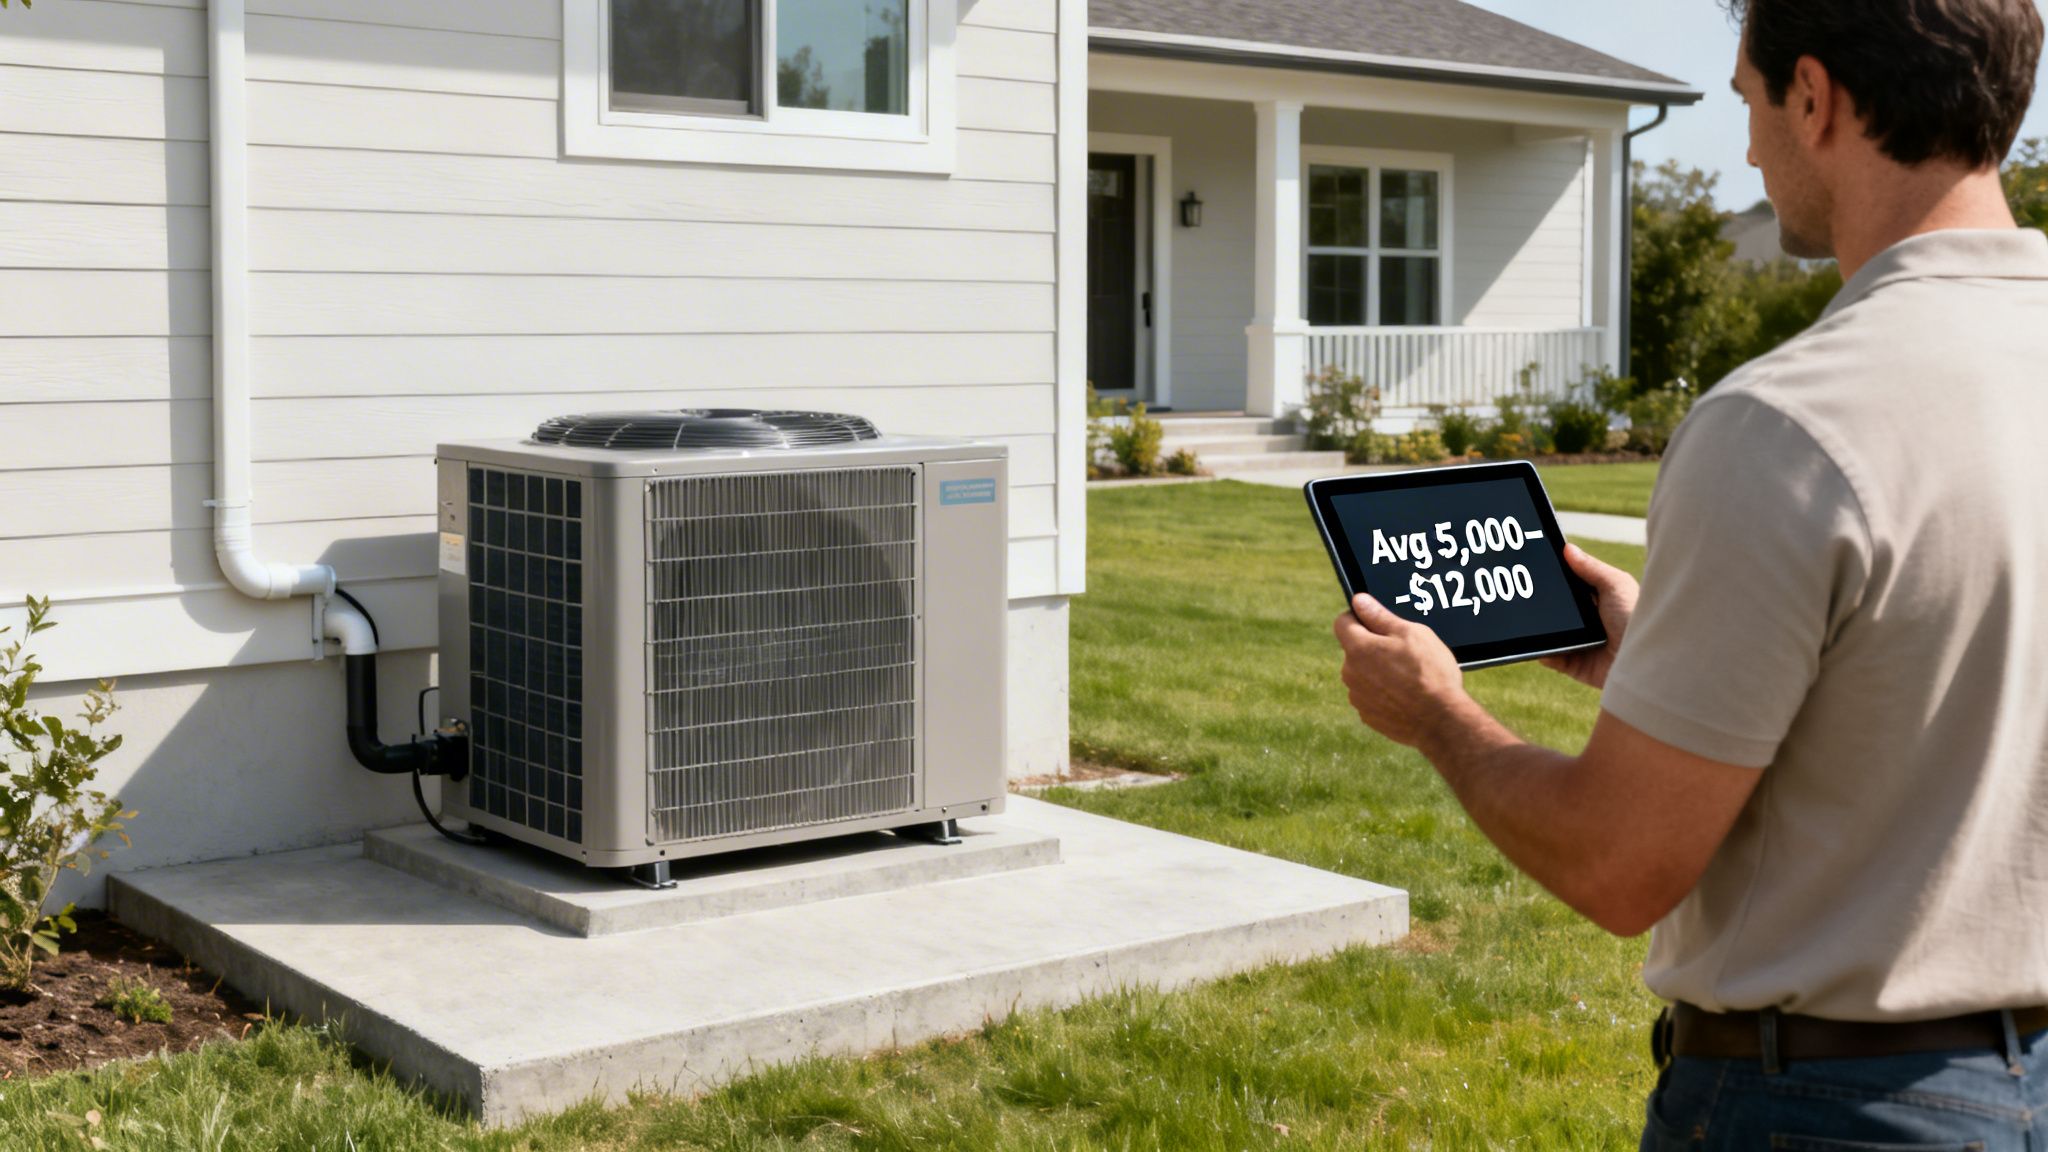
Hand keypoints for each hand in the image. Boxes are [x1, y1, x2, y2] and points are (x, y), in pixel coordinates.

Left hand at [1332, 593, 1470, 749]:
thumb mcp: (1410, 634)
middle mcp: (1350, 673)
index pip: (1342, 622)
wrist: (1440, 721)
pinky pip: (1371, 696)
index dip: (1359, 617)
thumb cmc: (1429, 673)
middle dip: (1373, 647)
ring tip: (1409, 677)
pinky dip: (1384, 693)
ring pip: (1363, 674)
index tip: (1377, 621)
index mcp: (1358, 649)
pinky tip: (1406, 696)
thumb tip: (1358, 600)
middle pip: (1354, 650)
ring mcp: (1357, 697)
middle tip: (1404, 653)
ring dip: (1378, 672)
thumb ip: (1379, 616)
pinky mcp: (1368, 716)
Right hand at [1540, 543, 1637, 689]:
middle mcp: (1589, 621)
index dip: (1556, 578)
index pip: (1572, 586)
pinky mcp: (1575, 664)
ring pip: (1551, 634)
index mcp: (1600, 600)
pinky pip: (1551, 657)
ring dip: (1541, 629)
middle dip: (1545, 605)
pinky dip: (1543, 652)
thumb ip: (1591, 568)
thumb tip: (1568, 548)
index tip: (1538, 568)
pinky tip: (1539, 644)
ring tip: (1529, 620)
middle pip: (1558, 610)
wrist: (1644, 659)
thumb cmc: (1636, 617)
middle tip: (1528, 596)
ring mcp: (1580, 643)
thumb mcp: (1616, 585)